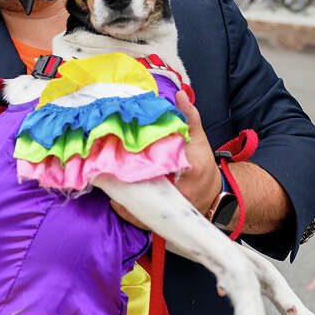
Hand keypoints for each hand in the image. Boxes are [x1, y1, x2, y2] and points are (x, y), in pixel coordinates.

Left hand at [112, 89, 220, 227]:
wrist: (211, 196)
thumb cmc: (203, 166)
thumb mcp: (199, 140)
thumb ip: (189, 118)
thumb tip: (179, 94)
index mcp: (189, 168)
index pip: (159, 163)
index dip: (135, 158)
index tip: (117, 150)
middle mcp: (178, 192)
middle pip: (142, 185)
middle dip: (120, 176)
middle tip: (102, 164)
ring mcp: (168, 209)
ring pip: (136, 204)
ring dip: (118, 193)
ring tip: (102, 179)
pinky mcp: (158, 219)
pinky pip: (135, 215)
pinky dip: (122, 206)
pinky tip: (111, 194)